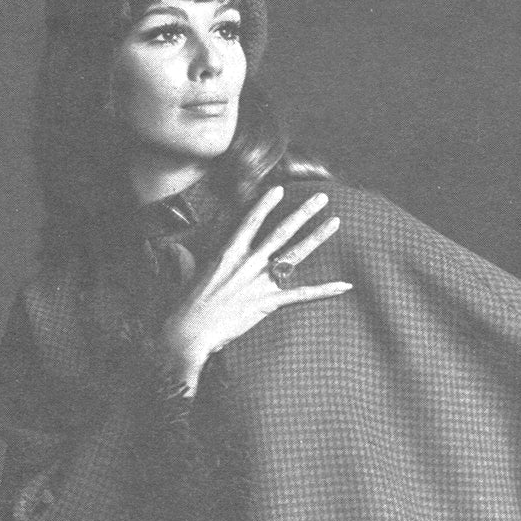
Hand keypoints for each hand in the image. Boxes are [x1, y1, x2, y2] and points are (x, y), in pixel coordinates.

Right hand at [157, 185, 351, 390]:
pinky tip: (344, 285)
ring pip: (295, 254)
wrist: (191, 331)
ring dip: (317, 237)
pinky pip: (302, 294)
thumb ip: (187, 258)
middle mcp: (248, 262)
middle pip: (282, 231)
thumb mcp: (187, 274)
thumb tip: (176, 248)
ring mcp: (260, 282)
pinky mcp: (268, 302)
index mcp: (229, 253)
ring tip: (334, 222)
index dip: (266, 204)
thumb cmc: (187, 306)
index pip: (251, 221)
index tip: (280, 189)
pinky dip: (325, 290)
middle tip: (321, 198)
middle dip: (303, 212)